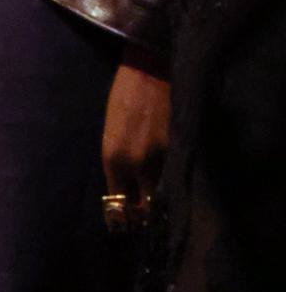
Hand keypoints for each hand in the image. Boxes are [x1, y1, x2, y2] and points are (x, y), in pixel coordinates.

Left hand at [101, 58, 168, 217]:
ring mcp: (161, 158)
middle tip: (147, 212)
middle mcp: (137, 164)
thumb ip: (119, 162)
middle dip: (145, 211)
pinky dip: (175, 179)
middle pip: (144, 205)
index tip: (129, 219)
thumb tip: (127, 188)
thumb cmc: (123, 99)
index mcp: (114, 158)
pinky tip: (175, 177)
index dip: (125, 214)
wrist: (148, 73)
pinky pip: (176, 174)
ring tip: (162, 197)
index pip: (119, 202)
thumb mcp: (111, 133)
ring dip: (162, 197)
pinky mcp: (180, 149)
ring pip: (163, 193)